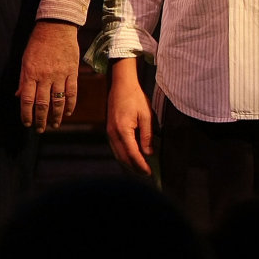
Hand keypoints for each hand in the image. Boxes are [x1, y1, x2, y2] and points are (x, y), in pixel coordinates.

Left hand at [16, 20, 78, 131]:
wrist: (56, 27)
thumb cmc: (37, 43)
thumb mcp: (25, 60)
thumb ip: (23, 79)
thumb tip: (19, 96)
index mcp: (31, 73)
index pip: (27, 99)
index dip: (26, 114)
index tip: (27, 123)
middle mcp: (45, 76)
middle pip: (43, 103)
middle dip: (40, 119)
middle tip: (40, 130)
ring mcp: (60, 74)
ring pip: (58, 101)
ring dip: (56, 116)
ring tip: (54, 125)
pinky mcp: (72, 72)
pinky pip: (72, 92)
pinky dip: (70, 104)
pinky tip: (68, 112)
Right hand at [106, 58, 152, 174]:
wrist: (121, 85)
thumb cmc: (135, 98)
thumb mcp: (146, 116)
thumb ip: (147, 136)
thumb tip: (148, 153)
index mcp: (123, 130)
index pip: (132, 154)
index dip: (141, 165)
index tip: (149, 172)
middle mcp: (113, 133)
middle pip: (123, 157)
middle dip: (134, 167)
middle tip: (147, 174)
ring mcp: (109, 132)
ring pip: (117, 154)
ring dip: (128, 163)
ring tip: (140, 169)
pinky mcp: (109, 130)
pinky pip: (115, 148)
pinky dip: (123, 155)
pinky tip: (131, 157)